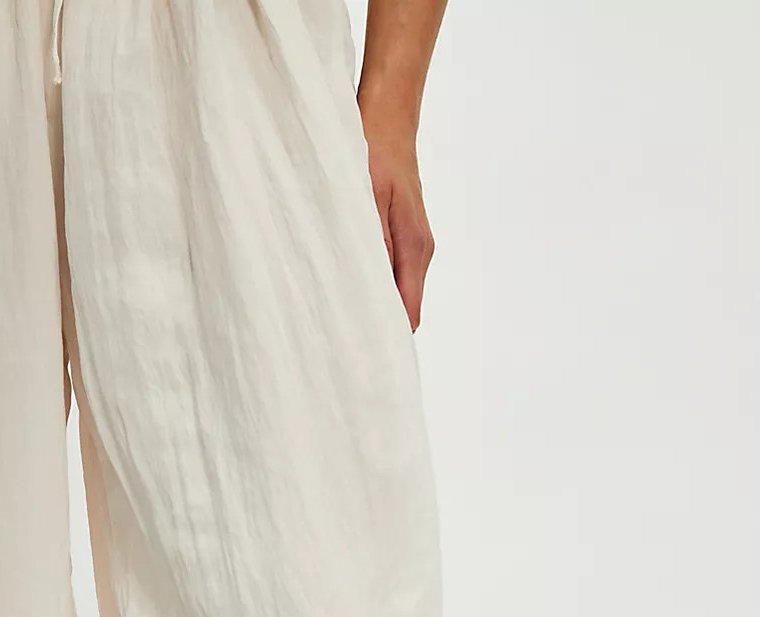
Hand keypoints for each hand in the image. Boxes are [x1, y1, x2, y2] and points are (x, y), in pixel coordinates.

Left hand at [361, 112, 434, 331]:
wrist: (388, 115)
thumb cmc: (373, 149)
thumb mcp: (366, 197)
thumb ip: (372, 244)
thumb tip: (370, 290)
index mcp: (414, 248)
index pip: (407, 313)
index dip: (387, 338)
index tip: (362, 358)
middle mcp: (419, 252)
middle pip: (403, 309)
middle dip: (376, 327)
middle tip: (341, 348)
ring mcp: (414, 245)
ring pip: (396, 292)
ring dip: (372, 305)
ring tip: (340, 323)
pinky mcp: (403, 236)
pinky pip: (391, 273)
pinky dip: (372, 284)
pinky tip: (348, 288)